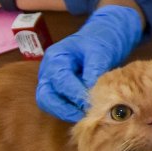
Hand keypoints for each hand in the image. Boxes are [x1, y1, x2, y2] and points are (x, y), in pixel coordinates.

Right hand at [36, 5, 141, 121]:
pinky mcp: (60, 89)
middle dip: (63, 109)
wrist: (105, 34)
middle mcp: (48, 71)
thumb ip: (93, 71)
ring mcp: (52, 81)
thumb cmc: (101, 39)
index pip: (60, 81)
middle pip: (46, 97)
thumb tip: (89, 93)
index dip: (74, 94)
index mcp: (55, 58)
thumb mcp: (100, 52)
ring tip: (86, 116)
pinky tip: (86, 113)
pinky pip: (59, 104)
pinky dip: (70, 110)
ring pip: (50, 103)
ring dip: (66, 112)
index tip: (90, 104)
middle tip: (84, 117)